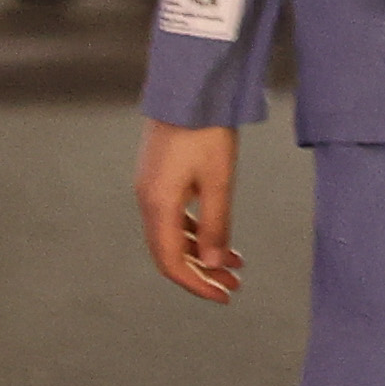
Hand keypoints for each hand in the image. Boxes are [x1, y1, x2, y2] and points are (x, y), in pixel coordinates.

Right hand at [137, 122, 241, 300]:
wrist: (188, 88)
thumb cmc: (206, 131)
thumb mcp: (219, 179)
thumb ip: (216, 223)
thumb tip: (214, 263)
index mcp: (158, 205)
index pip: (171, 262)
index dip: (197, 284)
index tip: (225, 296)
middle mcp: (148, 201)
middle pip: (171, 252)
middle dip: (203, 272)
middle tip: (236, 284)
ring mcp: (151, 188)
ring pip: (173, 235)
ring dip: (202, 252)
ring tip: (236, 263)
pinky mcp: (159, 177)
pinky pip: (174, 216)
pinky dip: (196, 231)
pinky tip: (219, 236)